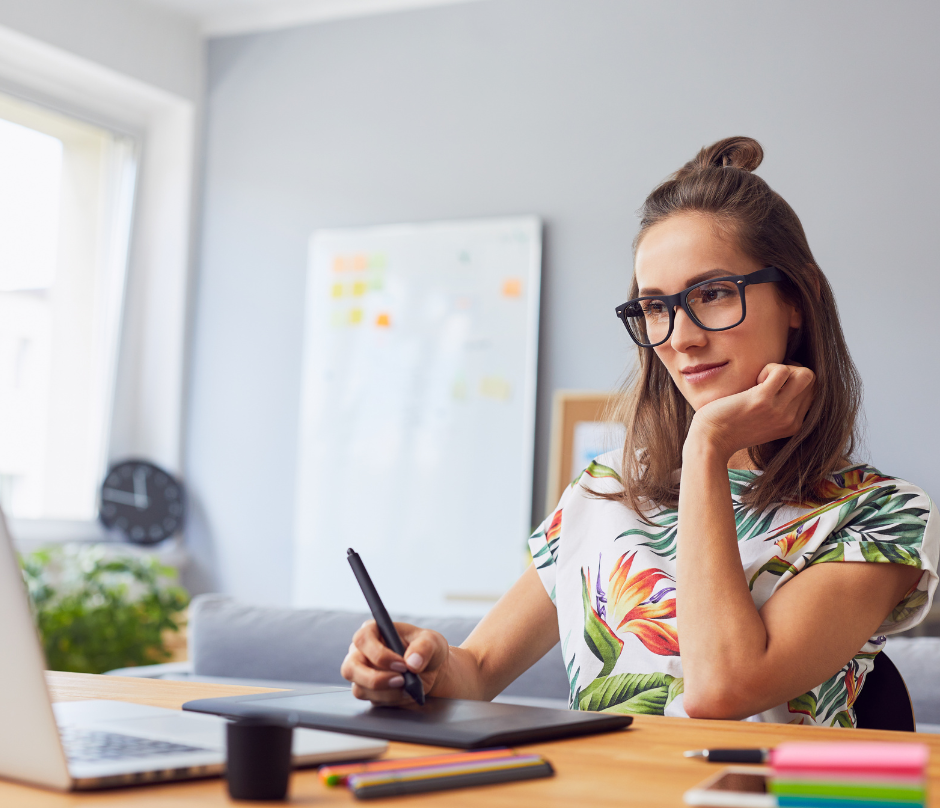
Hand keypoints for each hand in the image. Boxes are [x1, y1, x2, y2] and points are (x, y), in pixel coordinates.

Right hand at [340, 620, 449, 703]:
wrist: (431, 670)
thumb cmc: (426, 649)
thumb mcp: (432, 641)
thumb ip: (424, 647)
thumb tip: (412, 662)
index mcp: (373, 630)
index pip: (362, 639)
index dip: (379, 654)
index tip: (402, 665)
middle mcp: (362, 651)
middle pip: (350, 667)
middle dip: (375, 679)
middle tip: (401, 681)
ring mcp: (362, 672)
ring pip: (360, 688)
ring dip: (387, 692)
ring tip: (409, 687)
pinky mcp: (368, 690)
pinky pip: (371, 700)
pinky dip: (390, 699)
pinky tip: (405, 693)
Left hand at [686, 363, 815, 461]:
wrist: (710, 442)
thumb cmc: (728, 428)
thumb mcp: (762, 423)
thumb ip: (778, 409)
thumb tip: (785, 379)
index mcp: (793, 425)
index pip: (812, 391)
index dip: (794, 380)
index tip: (772, 384)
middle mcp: (790, 419)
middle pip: (811, 380)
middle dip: (791, 370)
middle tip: (768, 379)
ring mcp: (778, 411)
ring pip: (805, 374)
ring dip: (782, 368)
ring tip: (762, 380)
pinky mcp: (762, 401)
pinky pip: (781, 370)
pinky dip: (769, 368)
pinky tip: (754, 380)